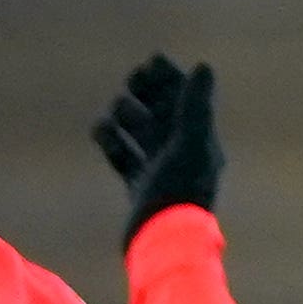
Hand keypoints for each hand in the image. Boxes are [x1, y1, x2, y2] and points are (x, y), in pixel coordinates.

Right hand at [93, 53, 220, 233]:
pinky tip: (100, 130)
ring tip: (115, 109)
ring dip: (128, 117)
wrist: (164, 242)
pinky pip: (123, 158)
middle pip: (163, 114)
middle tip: (133, 79)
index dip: (170, 79)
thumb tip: (202, 66)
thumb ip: (195, 106)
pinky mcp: (139, 189)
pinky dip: (112, 142)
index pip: (186, 101)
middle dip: (148, 94)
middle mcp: (181, 154)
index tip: (151, 61)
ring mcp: (159, 171)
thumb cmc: (181, 191)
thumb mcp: (191, 143)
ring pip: (141, 134)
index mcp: (200, 141)